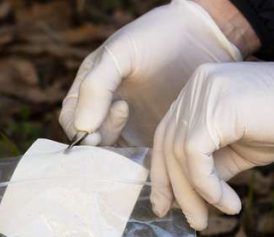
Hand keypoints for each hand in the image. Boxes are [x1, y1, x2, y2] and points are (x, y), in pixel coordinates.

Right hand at [59, 0, 250, 147]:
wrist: (203, 38)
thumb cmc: (157, 38)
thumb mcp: (121, 53)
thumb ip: (96, 87)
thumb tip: (82, 128)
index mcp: (89, 89)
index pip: (71, 120)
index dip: (80, 131)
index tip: (102, 128)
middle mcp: (104, 110)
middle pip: (88, 143)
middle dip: (99, 144)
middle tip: (124, 119)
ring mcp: (128, 127)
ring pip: (111, 154)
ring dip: (119, 155)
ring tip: (139, 132)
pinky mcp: (150, 138)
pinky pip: (137, 159)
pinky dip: (139, 161)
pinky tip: (154, 147)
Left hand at [150, 60, 273, 230]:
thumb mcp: (236, 150)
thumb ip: (208, 166)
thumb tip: (184, 198)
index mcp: (196, 91)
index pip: (166, 136)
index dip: (163, 174)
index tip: (166, 205)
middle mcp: (195, 86)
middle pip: (168, 146)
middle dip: (175, 190)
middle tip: (193, 222)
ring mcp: (203, 93)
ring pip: (179, 154)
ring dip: (194, 195)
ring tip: (210, 219)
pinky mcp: (216, 108)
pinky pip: (195, 156)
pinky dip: (207, 186)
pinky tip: (227, 203)